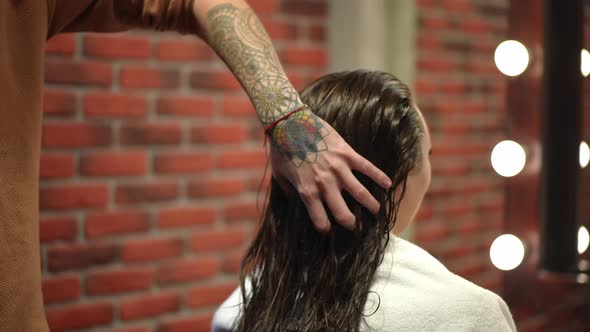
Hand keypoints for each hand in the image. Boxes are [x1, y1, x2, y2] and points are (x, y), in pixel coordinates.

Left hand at [269, 111, 391, 232]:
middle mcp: (325, 184)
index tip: (329, 230)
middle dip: (351, 224)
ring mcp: (338, 168)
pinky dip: (380, 176)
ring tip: (377, 212)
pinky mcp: (347, 154)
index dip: (326, 229)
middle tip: (356, 226)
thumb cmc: (281, 150)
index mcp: (307, 192)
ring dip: (371, 205)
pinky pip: (367, 167)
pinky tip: (388, 185)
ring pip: (360, 193)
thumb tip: (298, 204)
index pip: (321, 221)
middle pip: (343, 213)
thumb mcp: (280, 176)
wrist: (289, 122)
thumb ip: (290, 192)